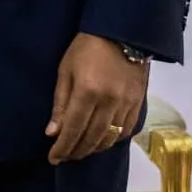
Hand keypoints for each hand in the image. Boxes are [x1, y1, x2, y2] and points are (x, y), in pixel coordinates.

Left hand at [45, 33, 146, 164]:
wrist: (121, 32)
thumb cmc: (86, 48)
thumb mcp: (65, 70)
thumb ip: (60, 103)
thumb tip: (52, 133)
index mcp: (87, 91)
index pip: (73, 129)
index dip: (62, 148)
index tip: (52, 159)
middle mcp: (109, 102)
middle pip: (92, 138)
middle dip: (76, 152)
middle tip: (65, 157)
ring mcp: (126, 104)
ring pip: (109, 138)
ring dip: (93, 149)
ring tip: (80, 151)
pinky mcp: (138, 103)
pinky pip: (126, 131)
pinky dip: (112, 140)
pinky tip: (102, 140)